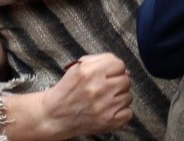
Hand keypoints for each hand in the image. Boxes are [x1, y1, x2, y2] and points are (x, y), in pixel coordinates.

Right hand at [2, 53, 132, 139]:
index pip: (119, 64)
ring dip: (119, 97)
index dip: (115, 69)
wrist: (55, 114)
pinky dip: (121, 112)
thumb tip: (124, 69)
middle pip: (126, 80)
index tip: (110, 74)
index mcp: (90, 71)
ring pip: (128, 96)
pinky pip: (128, 113)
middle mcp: (98, 88)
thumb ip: (101, 61)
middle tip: (107, 88)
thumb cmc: (68, 90)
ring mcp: (105, 106)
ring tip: (106, 99)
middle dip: (118, 83)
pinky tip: (109, 110)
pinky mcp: (108, 121)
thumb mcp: (78, 67)